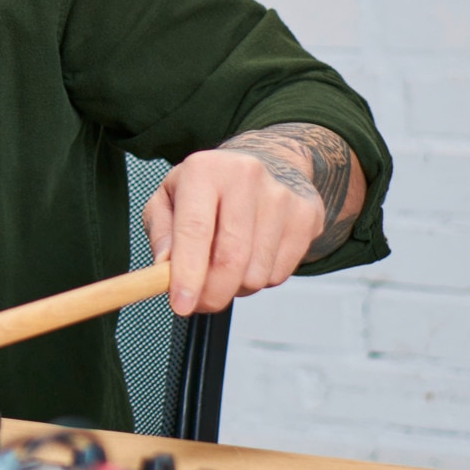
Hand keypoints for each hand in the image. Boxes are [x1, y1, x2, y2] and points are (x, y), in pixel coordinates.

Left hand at [141, 125, 363, 315]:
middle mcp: (246, 176)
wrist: (266, 163)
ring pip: (255, 274)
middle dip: (211, 294)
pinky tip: (251, 258)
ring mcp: (281, 196)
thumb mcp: (169, 199)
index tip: (181, 305)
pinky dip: (258, 281)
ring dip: (234, 288)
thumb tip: (165, 269)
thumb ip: (162, 234)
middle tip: (197, 304)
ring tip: (224, 267)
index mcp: (204, 169)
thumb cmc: (209, 188)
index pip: (195, 230)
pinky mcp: (307, 216)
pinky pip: (278, 275)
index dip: (187, 274)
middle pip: (231, 259)